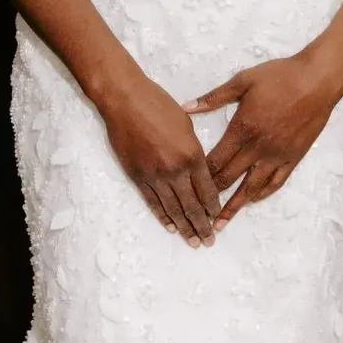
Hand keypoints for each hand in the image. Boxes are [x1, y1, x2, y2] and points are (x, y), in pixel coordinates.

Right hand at [97, 67, 224, 246]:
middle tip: (209, 241)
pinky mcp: (138, 177)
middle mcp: (176, 170)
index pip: (207, 189)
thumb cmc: (158, 105)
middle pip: (192, 205)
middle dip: (202, 225)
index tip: (218, 218)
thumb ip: (194, 150)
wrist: (125, 101)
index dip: (213, 207)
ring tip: (193, 242)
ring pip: (173, 209)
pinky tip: (171, 227)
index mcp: (192, 155)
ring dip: (185, 227)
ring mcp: (155, 176)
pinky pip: (153, 202)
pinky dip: (163, 216)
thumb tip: (198, 169)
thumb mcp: (186, 125)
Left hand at [188, 48, 342, 220]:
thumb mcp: (242, 81)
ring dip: (235, 206)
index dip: (200, 177)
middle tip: (198, 215)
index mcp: (242, 129)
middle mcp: (258, 147)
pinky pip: (276, 182)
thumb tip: (187, 107)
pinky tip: (253, 201)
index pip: (215, 160)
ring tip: (221, 223)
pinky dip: (262, 194)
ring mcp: (278, 155)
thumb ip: (214, 97)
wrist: (318, 80)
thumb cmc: (280, 76)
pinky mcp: (294, 157)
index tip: (187, 188)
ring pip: (252, 187)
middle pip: (229, 178)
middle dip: (211, 198)